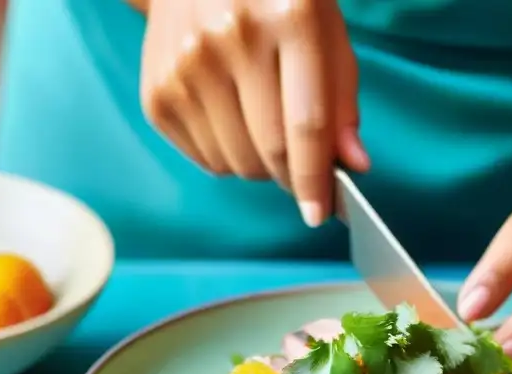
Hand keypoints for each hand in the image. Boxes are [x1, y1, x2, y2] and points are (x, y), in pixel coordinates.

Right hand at [139, 0, 369, 225]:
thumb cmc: (276, 4)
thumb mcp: (325, 34)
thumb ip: (341, 102)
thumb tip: (353, 166)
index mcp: (290, 18)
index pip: (305, 124)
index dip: (314, 180)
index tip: (320, 214)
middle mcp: (231, 38)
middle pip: (268, 151)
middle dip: (291, 177)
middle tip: (300, 171)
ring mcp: (186, 65)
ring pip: (235, 163)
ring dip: (258, 166)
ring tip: (261, 127)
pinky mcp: (157, 92)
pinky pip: (204, 159)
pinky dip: (227, 157)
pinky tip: (231, 119)